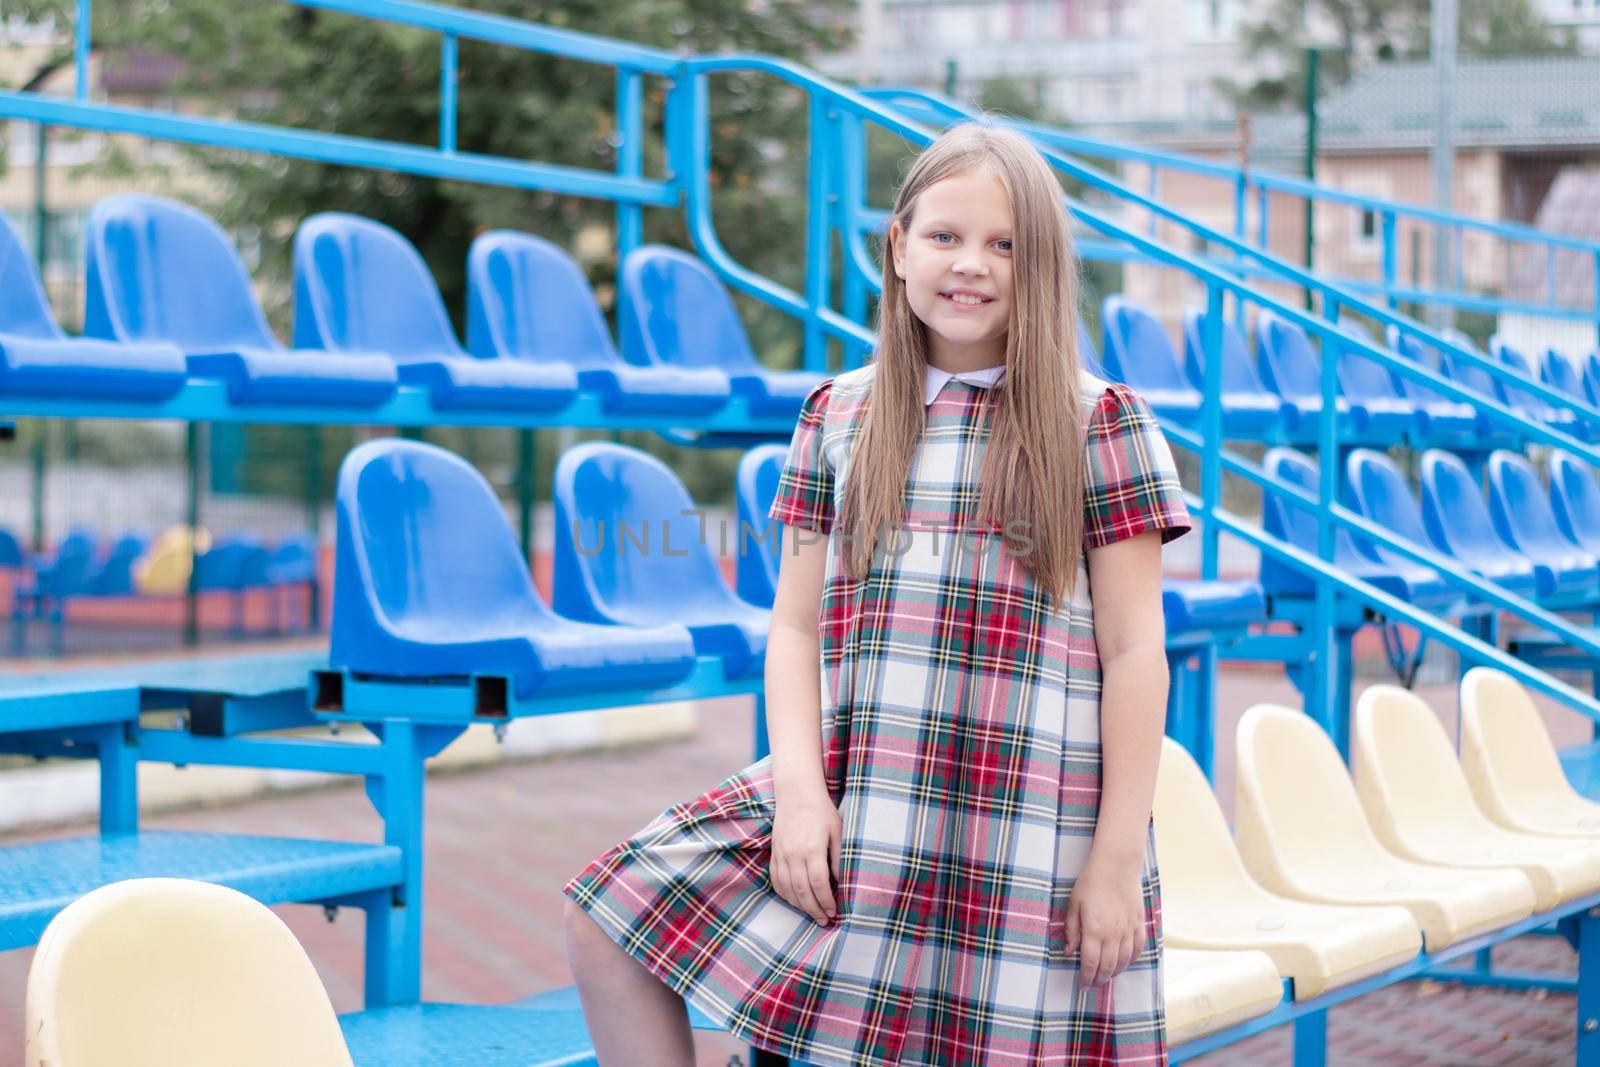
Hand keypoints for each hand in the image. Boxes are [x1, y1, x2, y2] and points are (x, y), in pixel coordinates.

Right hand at [770, 786, 841, 926]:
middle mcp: (794, 854)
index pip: (819, 884)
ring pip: (787, 889)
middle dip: (814, 910)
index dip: (826, 902)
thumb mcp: (837, 831)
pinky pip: (776, 880)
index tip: (834, 912)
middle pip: (802, 891)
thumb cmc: (822, 811)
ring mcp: (781, 854)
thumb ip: (838, 858)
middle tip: (824, 920)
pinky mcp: (774, 853)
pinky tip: (794, 900)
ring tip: (812, 914)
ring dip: (799, 905)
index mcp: (812, 848)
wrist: (797, 793)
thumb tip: (842, 883)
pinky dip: (784, 894)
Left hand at [1063, 851, 1144, 988]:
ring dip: (1114, 973)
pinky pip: (1138, 949)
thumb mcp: (1074, 905)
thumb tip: (1068, 952)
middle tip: (1093, 984)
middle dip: (1099, 979)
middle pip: (1107, 967)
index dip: (1086, 977)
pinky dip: (1130, 960)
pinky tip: (1124, 963)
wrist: (1116, 866)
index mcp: (1094, 930)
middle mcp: (1113, 934)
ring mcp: (1128, 930)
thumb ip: (1071, 930)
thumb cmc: (1091, 883)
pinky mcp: (1139, 924)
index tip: (1082, 985)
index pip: (1090, 963)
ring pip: (1123, 961)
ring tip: (1106, 977)